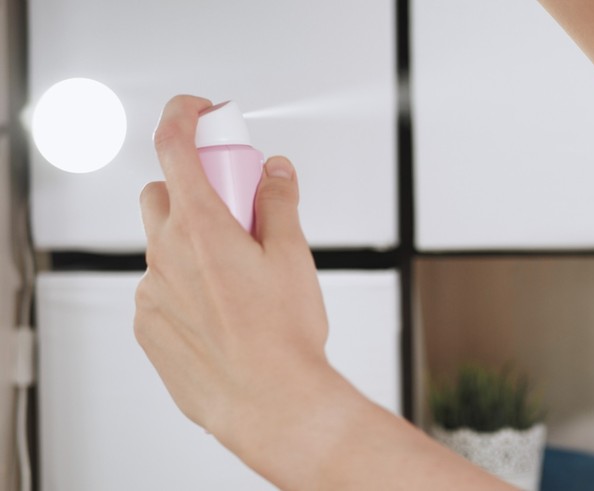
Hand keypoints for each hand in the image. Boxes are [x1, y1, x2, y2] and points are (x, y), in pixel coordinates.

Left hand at [135, 95, 333, 445]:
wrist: (269, 402)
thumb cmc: (282, 338)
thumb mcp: (294, 256)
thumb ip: (279, 202)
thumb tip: (275, 173)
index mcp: (202, 227)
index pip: (174, 146)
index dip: (183, 116)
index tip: (199, 112)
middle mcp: (166, 253)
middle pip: (164, 192)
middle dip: (195, 189)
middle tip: (237, 213)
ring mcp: (152, 290)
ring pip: (163, 243)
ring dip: (192, 242)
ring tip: (237, 275)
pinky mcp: (147, 324)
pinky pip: (159, 285)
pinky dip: (183, 282)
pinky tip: (221, 308)